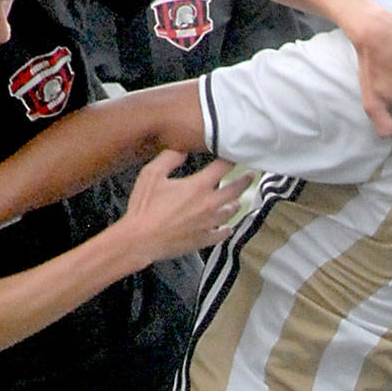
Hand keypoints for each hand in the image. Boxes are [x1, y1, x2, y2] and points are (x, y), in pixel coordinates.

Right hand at [116, 151, 250, 266]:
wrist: (140, 240)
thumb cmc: (144, 207)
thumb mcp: (151, 175)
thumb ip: (169, 158)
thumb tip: (182, 150)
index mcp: (198, 186)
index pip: (223, 168)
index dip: (231, 160)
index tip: (236, 156)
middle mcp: (209, 204)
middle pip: (236, 190)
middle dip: (245, 180)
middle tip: (251, 176)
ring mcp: (209, 223)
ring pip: (232, 211)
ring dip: (235, 203)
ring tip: (236, 200)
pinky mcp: (204, 239)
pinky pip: (223, 233)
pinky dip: (227, 228)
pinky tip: (226, 226)